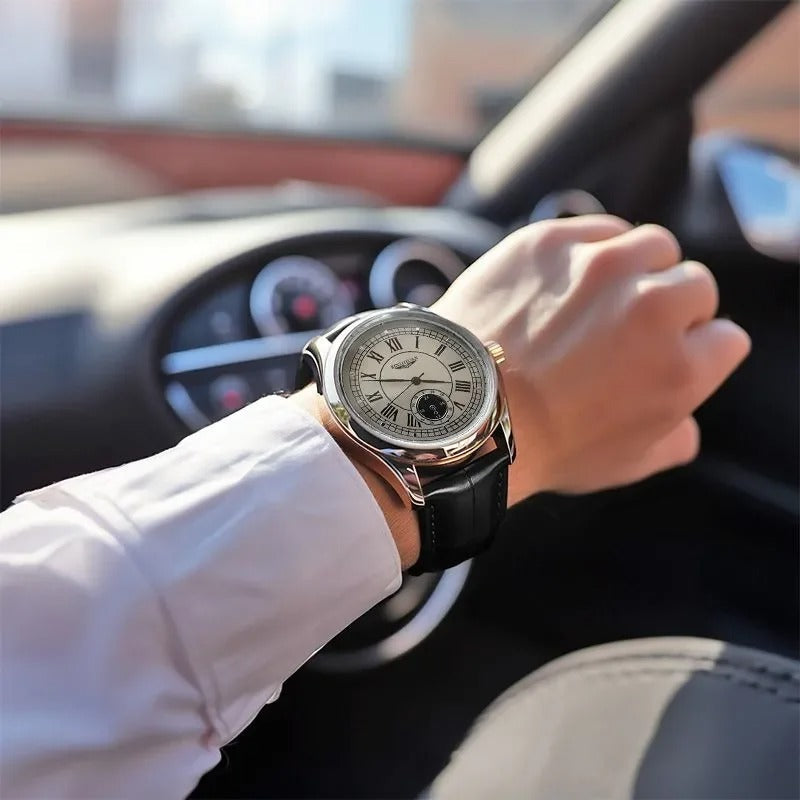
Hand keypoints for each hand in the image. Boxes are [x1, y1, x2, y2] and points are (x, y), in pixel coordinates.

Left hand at [433, 215, 750, 504]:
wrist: (461, 412)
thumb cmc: (541, 446)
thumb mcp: (624, 464)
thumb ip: (674, 436)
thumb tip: (685, 419)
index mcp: (681, 365)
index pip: (726, 338)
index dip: (696, 351)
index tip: (666, 357)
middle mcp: (651, 304)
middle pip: (695, 285)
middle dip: (671, 309)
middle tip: (627, 333)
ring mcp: (599, 265)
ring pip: (651, 247)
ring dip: (636, 271)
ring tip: (598, 301)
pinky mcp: (550, 241)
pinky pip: (598, 229)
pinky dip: (591, 251)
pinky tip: (566, 281)